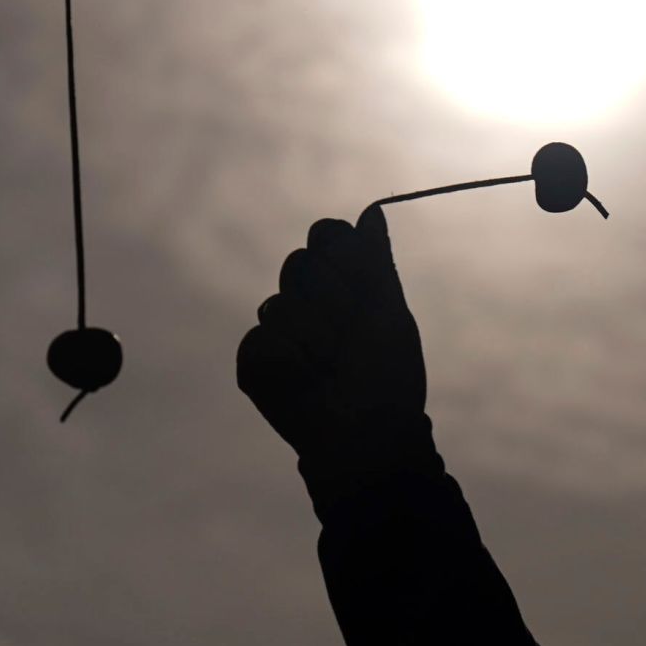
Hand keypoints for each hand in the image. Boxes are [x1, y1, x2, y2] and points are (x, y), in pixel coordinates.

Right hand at [237, 207, 428, 460]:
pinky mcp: (253, 361)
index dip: (342, 256)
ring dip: (315, 340)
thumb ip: (376, 264)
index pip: (327, 236)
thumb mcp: (391, 315)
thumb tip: (373, 211)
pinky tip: (306, 382)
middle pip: (300, 264)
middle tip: (351, 336)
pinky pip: (259, 342)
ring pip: (280, 307)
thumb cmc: (388, 375)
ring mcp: (277, 330)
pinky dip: (288, 364)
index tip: (362, 286)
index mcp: (341, 282)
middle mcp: (305, 300)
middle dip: (332, 300)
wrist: (370, 434)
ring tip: (331, 368)